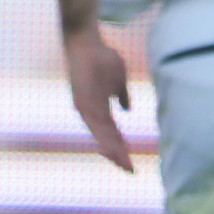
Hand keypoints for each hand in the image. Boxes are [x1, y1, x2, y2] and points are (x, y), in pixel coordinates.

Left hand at [64, 29, 133, 171]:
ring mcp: (84, 107)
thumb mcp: (117, 80)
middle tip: (130, 171)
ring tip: (123, 163)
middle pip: (105, 139)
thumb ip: (121, 96)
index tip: (131, 163)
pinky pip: (94, 122)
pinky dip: (103, 135)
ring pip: (100, 134)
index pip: (111, 134)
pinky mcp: (82, 101)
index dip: (120, 148)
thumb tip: (127, 109)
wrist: (85, 43)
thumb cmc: (101, 60)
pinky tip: (111, 146)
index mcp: (97, 110)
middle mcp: (89, 112)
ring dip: (112, 149)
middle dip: (118, 155)